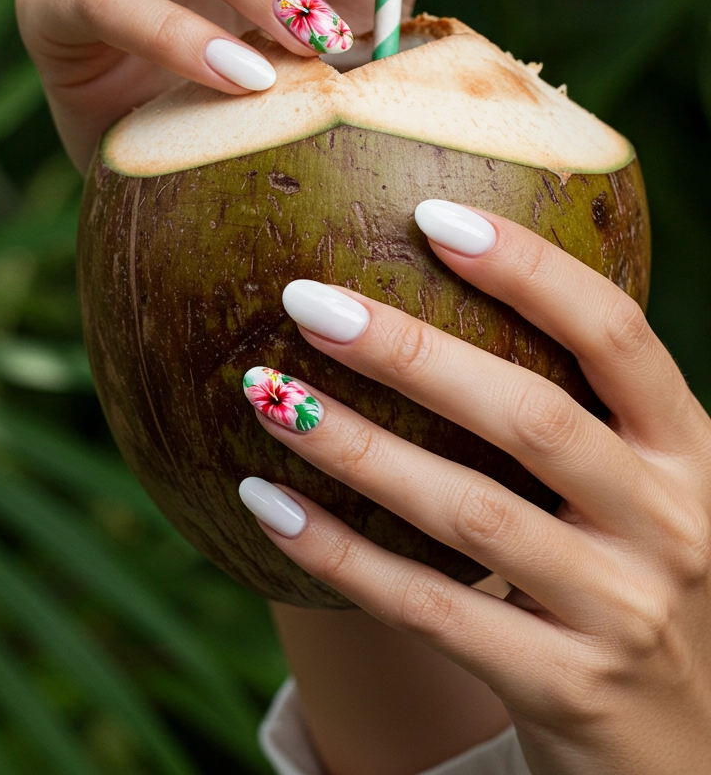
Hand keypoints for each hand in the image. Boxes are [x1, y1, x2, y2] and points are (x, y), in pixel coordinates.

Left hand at [239, 204, 710, 774]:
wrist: (687, 753)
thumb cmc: (635, 582)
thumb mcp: (640, 489)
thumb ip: (575, 412)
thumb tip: (427, 297)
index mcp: (688, 450)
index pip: (614, 335)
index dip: (530, 268)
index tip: (432, 213)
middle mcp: (670, 522)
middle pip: (532, 416)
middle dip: (412, 350)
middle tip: (307, 300)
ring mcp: (622, 611)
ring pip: (471, 513)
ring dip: (357, 446)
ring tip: (266, 392)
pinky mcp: (566, 688)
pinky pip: (432, 611)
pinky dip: (342, 555)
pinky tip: (268, 504)